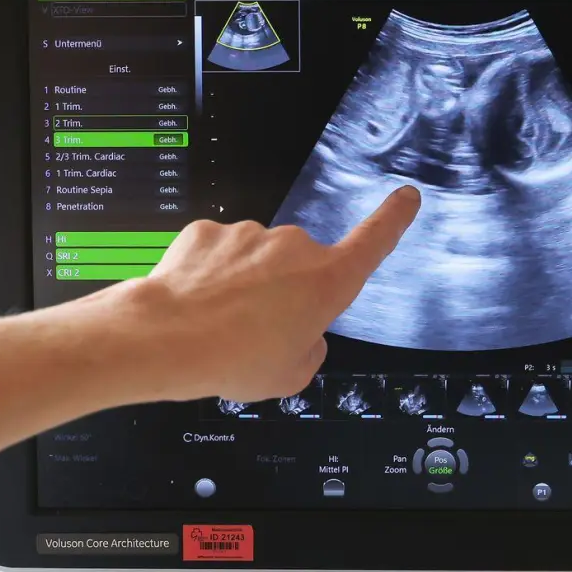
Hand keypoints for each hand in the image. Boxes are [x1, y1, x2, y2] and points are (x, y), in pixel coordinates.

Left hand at [0, 186, 419, 456]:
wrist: (166, 340)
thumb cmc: (231, 358)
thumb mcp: (291, 374)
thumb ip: (311, 348)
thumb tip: (303, 333)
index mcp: (326, 282)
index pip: (374, 240)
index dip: (394, 218)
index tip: (405, 197)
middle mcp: (294, 248)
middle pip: (300, 267)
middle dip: (284, 292)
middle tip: (256, 331)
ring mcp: (249, 235)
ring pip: (256, 260)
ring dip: (243, 285)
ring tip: (220, 323)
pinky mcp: (209, 231)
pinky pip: (217, 252)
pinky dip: (209, 275)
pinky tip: (197, 302)